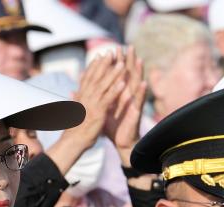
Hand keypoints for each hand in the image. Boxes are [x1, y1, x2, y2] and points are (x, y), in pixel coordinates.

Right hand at [70, 51, 126, 148]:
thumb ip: (76, 101)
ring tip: (121, 62)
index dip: (94, 66)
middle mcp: (85, 97)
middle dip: (104, 64)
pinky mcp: (98, 112)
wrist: (72, 142)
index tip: (99, 56)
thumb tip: (73, 94)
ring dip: (113, 73)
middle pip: (95, 77)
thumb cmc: (74, 129)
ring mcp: (92, 104)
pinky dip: (115, 90)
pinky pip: (108, 99)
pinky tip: (122, 82)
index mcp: (81, 97)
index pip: (87, 78)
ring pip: (103, 85)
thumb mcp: (74, 111)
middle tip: (111, 51)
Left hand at [103, 45, 144, 166]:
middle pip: (128, 75)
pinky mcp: (136, 112)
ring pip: (136, 85)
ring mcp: (133, 103)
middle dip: (128, 61)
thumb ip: (93, 99)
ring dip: (138, 72)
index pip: (116, 75)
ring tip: (139, 59)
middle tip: (128, 46)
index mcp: (117, 94)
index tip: (111, 50)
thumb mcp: (100, 110)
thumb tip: (80, 90)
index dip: (114, 63)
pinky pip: (139, 101)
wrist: (121, 142)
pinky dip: (142, 92)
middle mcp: (127, 96)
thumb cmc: (112, 126)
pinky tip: (144, 84)